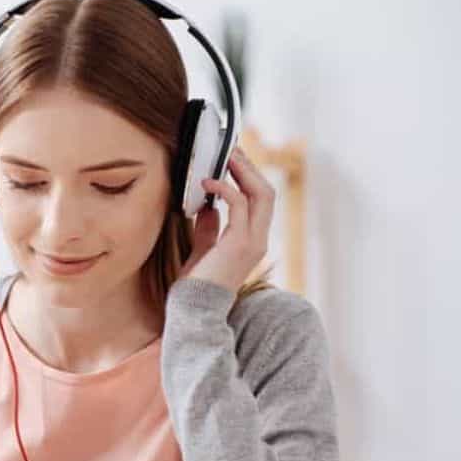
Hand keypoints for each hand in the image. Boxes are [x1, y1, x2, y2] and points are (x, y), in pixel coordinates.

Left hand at [182, 147, 275, 292]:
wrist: (194, 311)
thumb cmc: (196, 285)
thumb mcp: (202, 250)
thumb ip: (209, 229)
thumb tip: (206, 207)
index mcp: (252, 240)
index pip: (260, 200)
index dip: (249, 177)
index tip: (231, 159)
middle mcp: (258, 239)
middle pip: (266, 191)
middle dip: (249, 167)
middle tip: (230, 149)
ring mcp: (253, 242)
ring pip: (260, 193)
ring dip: (242, 171)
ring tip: (223, 156)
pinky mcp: (239, 244)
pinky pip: (239, 205)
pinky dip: (224, 188)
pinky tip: (207, 182)